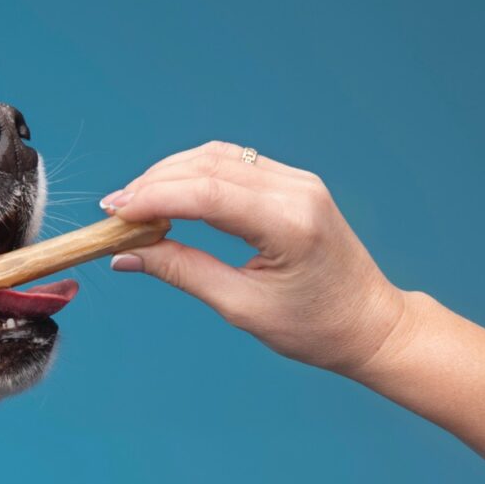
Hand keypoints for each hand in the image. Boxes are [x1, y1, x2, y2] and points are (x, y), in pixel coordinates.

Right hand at [102, 141, 405, 373]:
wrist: (371, 324)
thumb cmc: (315, 327)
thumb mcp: (241, 307)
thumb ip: (182, 272)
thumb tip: (125, 257)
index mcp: (287, 223)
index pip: (206, 193)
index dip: (152, 198)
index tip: (113, 214)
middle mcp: (295, 190)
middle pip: (207, 165)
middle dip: (153, 184)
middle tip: (114, 212)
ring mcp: (297, 181)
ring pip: (217, 156)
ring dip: (170, 174)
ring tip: (135, 204)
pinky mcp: (294, 183)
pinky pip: (234, 163)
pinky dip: (194, 174)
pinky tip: (170, 194)